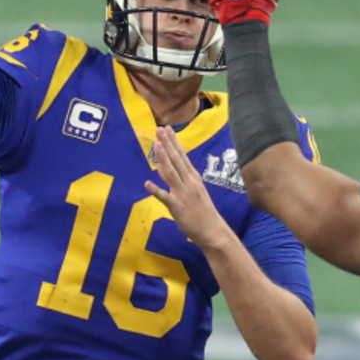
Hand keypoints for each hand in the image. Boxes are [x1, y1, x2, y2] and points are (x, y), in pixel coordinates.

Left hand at [144, 126, 232, 249]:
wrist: (213, 231)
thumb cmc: (203, 212)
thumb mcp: (194, 190)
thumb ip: (180, 178)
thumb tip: (163, 167)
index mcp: (193, 178)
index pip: (182, 156)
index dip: (173, 142)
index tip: (168, 128)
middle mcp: (189, 182)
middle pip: (176, 160)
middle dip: (167, 143)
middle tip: (160, 129)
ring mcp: (183, 194)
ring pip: (171, 173)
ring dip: (163, 158)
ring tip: (156, 145)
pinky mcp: (178, 207)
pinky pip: (165, 197)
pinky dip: (156, 190)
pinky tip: (146, 183)